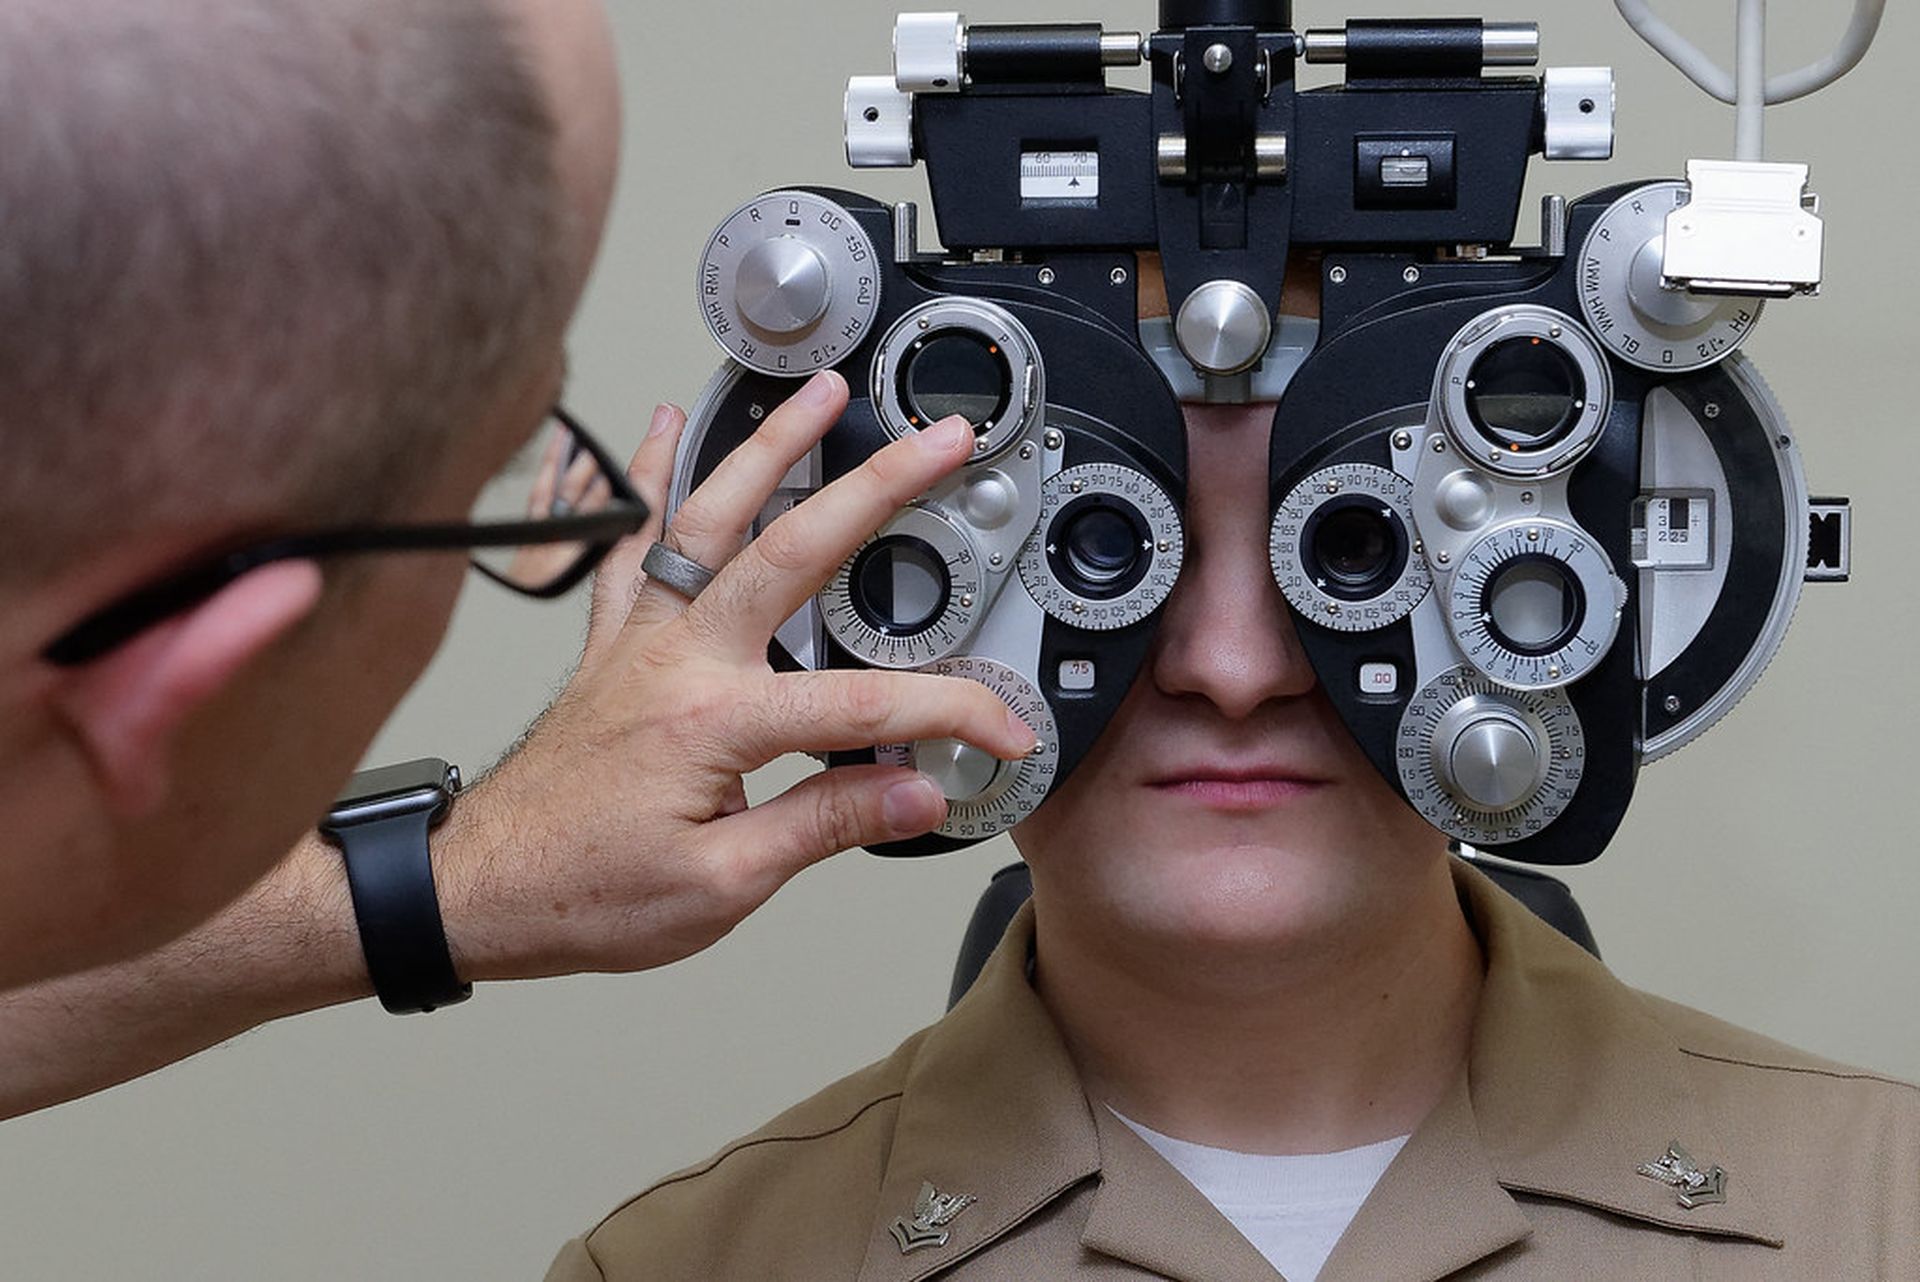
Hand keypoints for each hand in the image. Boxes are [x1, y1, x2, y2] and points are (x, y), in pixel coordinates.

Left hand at [440, 370, 1036, 979]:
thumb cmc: (581, 894)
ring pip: (708, 517)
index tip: (1001, 729)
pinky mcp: (609, 645)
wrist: (474, 892)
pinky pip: (631, 542)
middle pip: (792, 551)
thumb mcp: (722, 886)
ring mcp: (638, 641)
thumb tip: (916, 793)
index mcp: (714, 722)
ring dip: (767, 446)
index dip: (950, 714)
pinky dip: (651, 479)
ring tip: (818, 393)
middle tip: (934, 442)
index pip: (864, 707)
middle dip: (875, 487)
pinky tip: (667, 425)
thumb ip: (823, 825)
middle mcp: (674, 660)